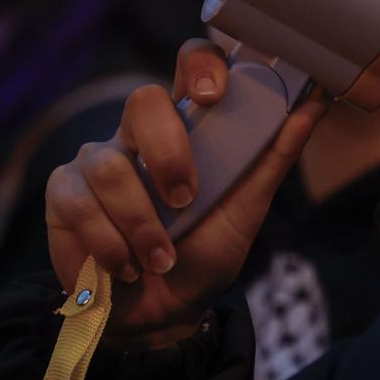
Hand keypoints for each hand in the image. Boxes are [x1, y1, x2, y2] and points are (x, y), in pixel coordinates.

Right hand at [44, 39, 329, 345]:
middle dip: (168, 154)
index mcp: (189, 126)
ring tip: (160, 257)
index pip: (190, 64)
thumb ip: (274, 157)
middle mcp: (140, 134)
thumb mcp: (247, 210)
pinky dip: (110, 243)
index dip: (201, 64)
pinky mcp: (64, 193)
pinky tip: (125, 265)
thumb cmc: (205, 253)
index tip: (214, 94)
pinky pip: (80, 202)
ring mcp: (97, 160)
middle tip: (186, 201)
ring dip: (142, 224)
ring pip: (111, 165)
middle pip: (143, 99)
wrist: (164, 314)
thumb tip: (315, 104)